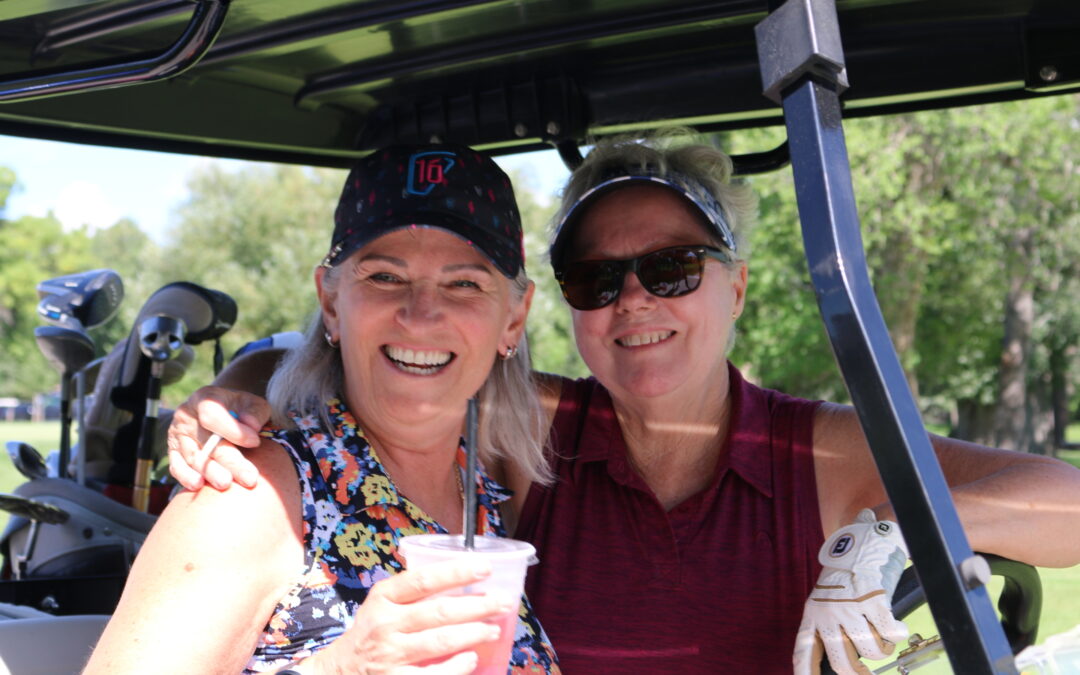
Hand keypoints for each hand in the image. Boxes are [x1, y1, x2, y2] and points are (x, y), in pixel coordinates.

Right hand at [166, 386, 269, 490]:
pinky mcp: (173, 452)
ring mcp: (177, 435)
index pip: (213, 415)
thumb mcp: (253, 404)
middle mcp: (187, 415)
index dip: (233, 430)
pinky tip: (198, 485)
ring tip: (226, 484)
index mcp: (205, 398)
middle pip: (207, 441)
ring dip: (210, 472)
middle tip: (249, 477)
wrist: (222, 413)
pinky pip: (177, 467)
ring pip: (194, 457)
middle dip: (230, 461)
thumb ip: (255, 412)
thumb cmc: (241, 410)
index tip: (255, 442)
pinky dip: (186, 477)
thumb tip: (251, 425)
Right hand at [303, 559, 512, 674]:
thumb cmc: (372, 631)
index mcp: (383, 597)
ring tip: (493, 629)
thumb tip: (464, 576)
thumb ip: (412, 591)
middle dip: (477, 607)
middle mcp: (385, 624)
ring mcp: (389, 655)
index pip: (423, 580)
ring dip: (473, 634)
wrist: (339, 670)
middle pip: (439, 612)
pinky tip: (472, 658)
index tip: (485, 568)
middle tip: (502, 603)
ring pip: (440, 642)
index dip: (456, 572)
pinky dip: (458, 666)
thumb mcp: (381, 603)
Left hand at [793, 509, 909, 674]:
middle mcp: (828, 614)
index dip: (806, 673)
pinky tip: (896, 628)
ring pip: (870, 651)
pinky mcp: (871, 599)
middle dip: (858, 674)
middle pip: (842, 663)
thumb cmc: (841, 580)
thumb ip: (826, 629)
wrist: (857, 547)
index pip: (803, 652)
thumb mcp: (823, 603)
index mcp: (812, 616)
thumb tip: (841, 663)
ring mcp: (850, 607)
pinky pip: (888, 633)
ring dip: (881, 650)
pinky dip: (896, 635)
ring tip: (882, 641)